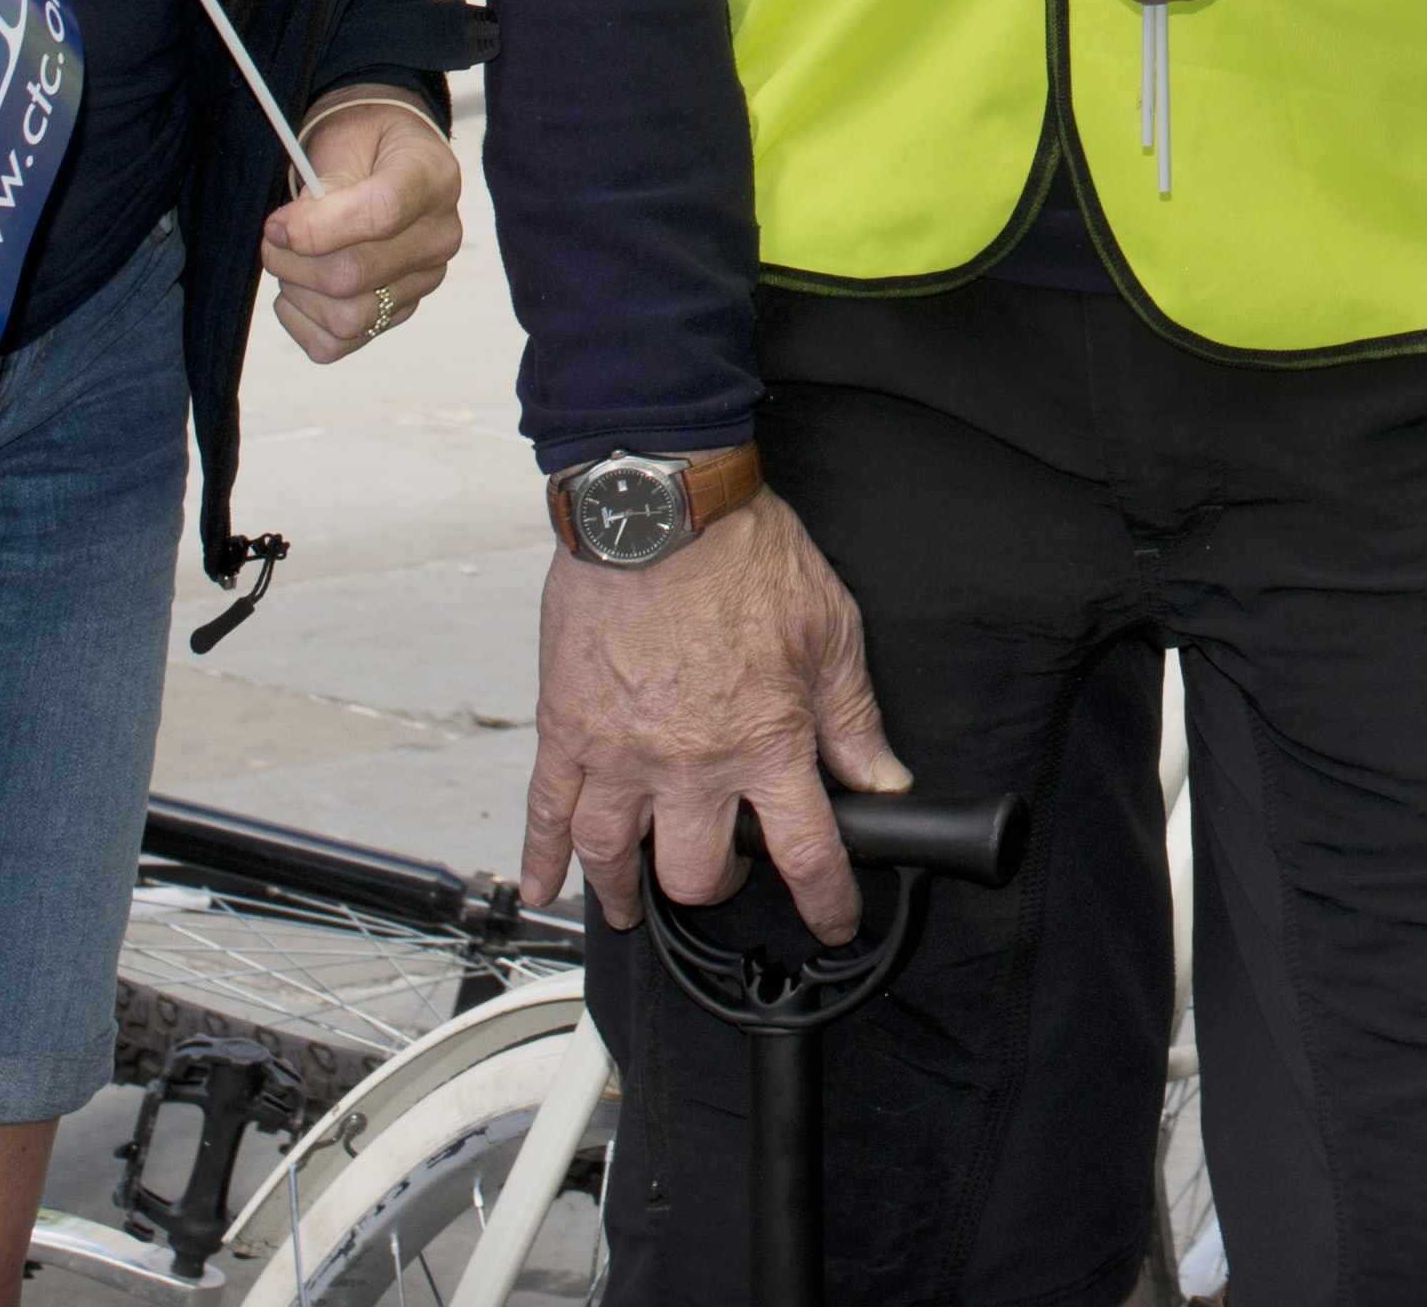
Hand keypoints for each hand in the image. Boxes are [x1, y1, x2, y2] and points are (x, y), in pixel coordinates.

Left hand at [258, 89, 462, 360]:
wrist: (379, 161)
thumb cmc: (359, 145)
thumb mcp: (346, 138)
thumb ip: (325, 184)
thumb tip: (288, 233)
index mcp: (433, 178)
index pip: (381, 214)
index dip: (318, 227)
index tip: (277, 223)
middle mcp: (440, 237)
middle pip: (353, 274)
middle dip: (292, 259)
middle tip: (273, 236)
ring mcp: (423, 282)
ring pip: (346, 317)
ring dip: (297, 292)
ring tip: (291, 260)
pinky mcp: (397, 314)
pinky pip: (336, 344)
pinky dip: (302, 323)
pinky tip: (299, 291)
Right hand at [527, 497, 906, 939]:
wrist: (661, 505)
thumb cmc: (745, 555)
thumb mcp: (831, 632)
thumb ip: (855, 718)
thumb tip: (884, 779)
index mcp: (765, 741)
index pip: (806, 854)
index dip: (828, 903)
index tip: (834, 921)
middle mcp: (690, 763)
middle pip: (698, 874)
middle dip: (717, 886)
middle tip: (723, 873)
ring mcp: (619, 753)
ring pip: (615, 859)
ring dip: (625, 893)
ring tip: (633, 903)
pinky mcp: (566, 729)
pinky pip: (546, 812)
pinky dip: (542, 857)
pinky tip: (546, 883)